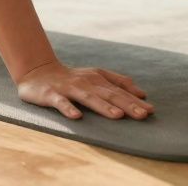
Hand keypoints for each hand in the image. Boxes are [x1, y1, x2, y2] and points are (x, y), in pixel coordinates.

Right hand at [16, 60, 154, 120]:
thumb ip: (118, 83)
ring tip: (117, 116)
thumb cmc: (71, 78)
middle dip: (126, 104)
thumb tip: (142, 93)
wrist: (37, 72)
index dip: (134, 100)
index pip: (119, 90)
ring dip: (103, 107)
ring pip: (88, 98)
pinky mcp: (51, 94)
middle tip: (142, 115)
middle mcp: (86, 82)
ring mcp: (69, 88)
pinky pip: (61, 103)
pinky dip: (69, 108)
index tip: (150, 110)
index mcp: (97, 78)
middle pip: (108, 94)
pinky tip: (77, 117)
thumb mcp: (96, 77)